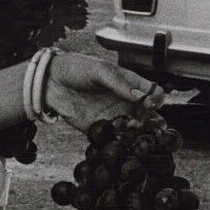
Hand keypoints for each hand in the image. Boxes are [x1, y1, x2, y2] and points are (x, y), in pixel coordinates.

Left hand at [42, 52, 164, 133]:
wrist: (52, 82)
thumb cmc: (77, 69)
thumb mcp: (100, 71)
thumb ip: (120, 84)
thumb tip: (139, 97)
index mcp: (130, 84)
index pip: (154, 93)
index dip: (157, 99)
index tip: (148, 103)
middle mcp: (126, 101)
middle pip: (150, 115)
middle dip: (155, 121)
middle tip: (150, 124)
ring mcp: (115, 116)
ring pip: (136, 129)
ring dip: (140, 133)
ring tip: (134, 130)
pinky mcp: (102, 128)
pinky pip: (117, 138)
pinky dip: (123, 141)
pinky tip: (121, 138)